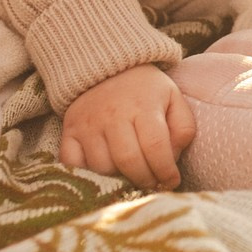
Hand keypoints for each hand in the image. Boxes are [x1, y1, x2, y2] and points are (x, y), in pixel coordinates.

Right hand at [59, 63, 195, 188]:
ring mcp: (88, 124)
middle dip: (144, 180)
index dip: (165, 171)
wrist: (107, 67)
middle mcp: (113, 115)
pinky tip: (103, 174)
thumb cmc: (146, 90)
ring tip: (130, 176)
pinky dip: (86, 175)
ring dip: (118, 179)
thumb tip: (172, 159)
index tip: (172, 181)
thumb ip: (182, 129)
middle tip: (153, 184)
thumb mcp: (174, 99)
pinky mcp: (69, 131)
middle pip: (128, 160)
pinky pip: (72, 164)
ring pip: (101, 167)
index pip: (155, 146)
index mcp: (143, 106)